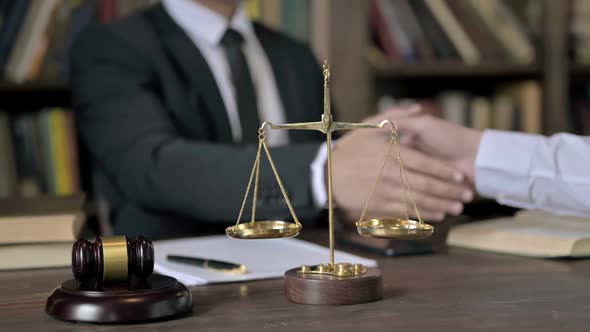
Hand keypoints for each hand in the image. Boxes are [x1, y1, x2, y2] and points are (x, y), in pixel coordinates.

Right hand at [331, 110, 473, 222]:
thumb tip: (417, 108)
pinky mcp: (379, 208)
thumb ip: (394, 116)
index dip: (445, 172)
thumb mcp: (367, 128)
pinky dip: (422, 216)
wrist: (326, 177)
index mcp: (391, 154)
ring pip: (419, 201)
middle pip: (426, 185)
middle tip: (465, 196)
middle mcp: (391, 174)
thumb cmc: (347, 151)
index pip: (425, 164)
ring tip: (456, 208)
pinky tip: (435, 216)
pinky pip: (406, 214)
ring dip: (440, 206)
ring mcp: (385, 192)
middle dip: (449, 192)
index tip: (459, 177)